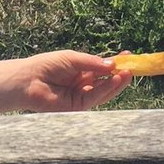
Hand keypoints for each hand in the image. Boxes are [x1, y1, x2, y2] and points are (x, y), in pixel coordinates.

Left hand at [16, 50, 131, 111]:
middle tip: (133, 67)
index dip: (115, 64)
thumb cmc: (47, 65)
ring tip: (128, 73)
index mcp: (81, 71)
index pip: (102, 69)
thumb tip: (112, 64)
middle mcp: (83, 85)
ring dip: (117, 83)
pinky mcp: (78, 107)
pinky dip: (107, 89)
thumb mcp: (73, 59)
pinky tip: (115, 80)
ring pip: (104, 91)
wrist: (29, 80)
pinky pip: (96, 97)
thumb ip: (93, 63)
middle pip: (106, 81)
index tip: (129, 57)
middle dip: (120, 75)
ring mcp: (81, 96)